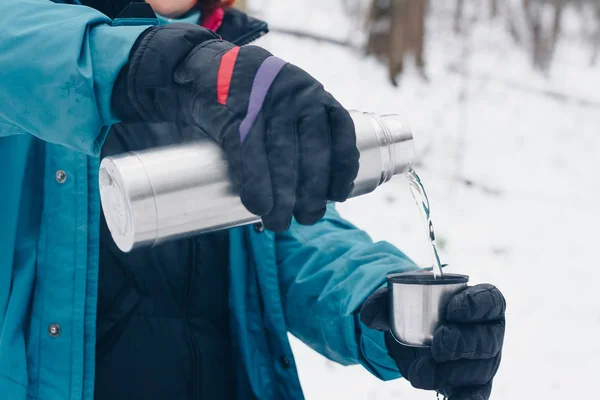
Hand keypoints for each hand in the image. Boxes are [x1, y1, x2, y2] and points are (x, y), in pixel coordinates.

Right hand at [112, 24, 358, 231]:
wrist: (208, 66)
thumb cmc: (255, 98)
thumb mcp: (288, 103)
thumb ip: (301, 135)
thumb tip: (313, 190)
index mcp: (314, 95)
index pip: (340, 132)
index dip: (342, 168)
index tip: (338, 195)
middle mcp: (296, 96)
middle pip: (312, 150)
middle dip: (312, 191)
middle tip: (307, 218)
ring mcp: (265, 102)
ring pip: (280, 154)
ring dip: (282, 194)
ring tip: (278, 220)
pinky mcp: (233, 112)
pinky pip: (246, 151)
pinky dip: (252, 181)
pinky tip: (256, 203)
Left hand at [360, 283, 505, 399]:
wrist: (412, 334)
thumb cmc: (416, 308)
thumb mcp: (399, 298)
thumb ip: (382, 301)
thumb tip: (369, 316)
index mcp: (478, 300)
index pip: (491, 300)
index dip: (476, 305)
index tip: (453, 311)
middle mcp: (488, 331)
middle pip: (488, 339)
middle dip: (462, 343)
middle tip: (438, 346)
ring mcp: (484, 360)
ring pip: (479, 370)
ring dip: (448, 373)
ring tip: (419, 371)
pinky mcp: (474, 384)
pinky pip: (477, 394)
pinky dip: (465, 399)